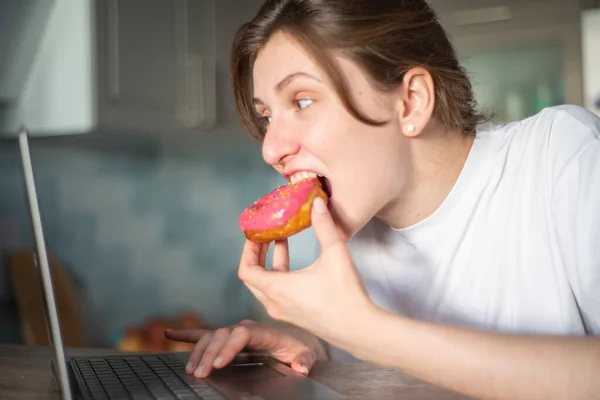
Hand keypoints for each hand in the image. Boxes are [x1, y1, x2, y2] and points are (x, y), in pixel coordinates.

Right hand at [164, 320, 324, 377]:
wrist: (296, 339)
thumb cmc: (300, 347)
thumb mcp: (306, 354)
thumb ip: (304, 360)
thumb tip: (301, 368)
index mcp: (263, 331)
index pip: (242, 334)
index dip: (229, 347)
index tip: (219, 364)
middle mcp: (245, 328)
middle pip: (222, 335)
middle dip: (209, 354)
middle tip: (201, 373)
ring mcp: (234, 332)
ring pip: (211, 336)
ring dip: (198, 351)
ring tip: (191, 369)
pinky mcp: (227, 338)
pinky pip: (205, 334)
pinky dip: (187, 334)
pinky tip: (169, 334)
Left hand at [238, 197, 375, 350]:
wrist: (361, 330)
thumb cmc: (346, 294)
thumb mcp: (336, 253)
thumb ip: (324, 226)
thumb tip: (317, 202)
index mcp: (277, 289)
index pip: (246, 269)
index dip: (247, 249)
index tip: (256, 233)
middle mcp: (275, 303)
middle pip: (252, 278)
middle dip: (257, 254)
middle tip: (266, 235)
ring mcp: (285, 313)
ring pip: (266, 286)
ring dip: (271, 263)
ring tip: (283, 241)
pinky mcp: (296, 318)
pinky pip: (278, 295)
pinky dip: (280, 276)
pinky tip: (297, 265)